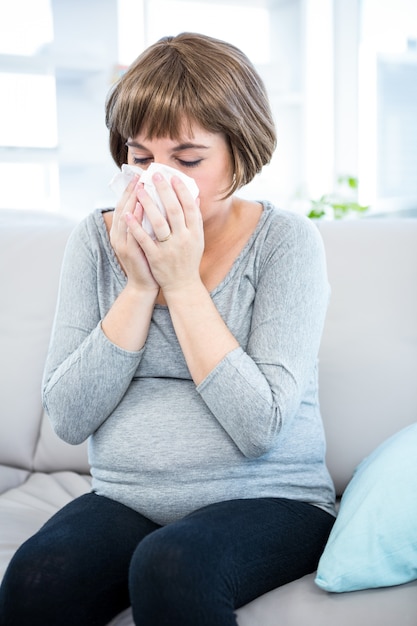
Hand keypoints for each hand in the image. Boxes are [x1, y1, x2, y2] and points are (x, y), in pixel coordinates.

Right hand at [110, 175, 158, 294]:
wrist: (146, 284)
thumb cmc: (151, 260)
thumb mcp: (149, 238)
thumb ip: (150, 221)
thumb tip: (160, 202)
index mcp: (124, 230)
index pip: (127, 204)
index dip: (132, 189)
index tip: (141, 174)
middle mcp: (120, 234)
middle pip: (123, 207)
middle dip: (131, 190)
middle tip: (140, 175)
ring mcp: (123, 243)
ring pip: (125, 217)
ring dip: (131, 201)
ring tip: (139, 186)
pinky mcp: (129, 252)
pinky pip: (131, 232)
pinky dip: (134, 220)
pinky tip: (139, 208)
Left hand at [126, 173, 203, 294]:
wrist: (183, 285)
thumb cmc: (189, 259)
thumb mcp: (197, 240)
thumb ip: (195, 220)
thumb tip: (195, 197)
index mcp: (195, 233)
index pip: (189, 207)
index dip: (181, 191)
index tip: (173, 177)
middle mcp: (185, 239)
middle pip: (174, 211)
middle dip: (164, 191)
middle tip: (155, 175)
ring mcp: (170, 249)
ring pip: (158, 223)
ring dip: (148, 205)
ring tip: (140, 189)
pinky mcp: (156, 257)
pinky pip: (144, 239)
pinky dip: (136, 226)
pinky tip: (128, 213)